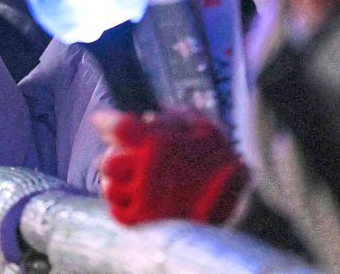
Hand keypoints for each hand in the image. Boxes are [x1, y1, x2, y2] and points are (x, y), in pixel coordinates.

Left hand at [93, 109, 247, 225]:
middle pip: (107, 161)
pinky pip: (118, 212)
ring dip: (117, 183)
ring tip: (133, 182)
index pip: (119, 128)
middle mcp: (146, 170)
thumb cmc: (222, 164)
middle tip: (125, 158)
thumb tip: (149, 115)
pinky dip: (124, 206)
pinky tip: (139, 201)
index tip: (101, 121)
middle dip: (114, 158)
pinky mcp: (145, 223)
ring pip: (109, 188)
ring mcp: (144, 198)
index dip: (106, 122)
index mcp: (159, 143)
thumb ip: (174, 116)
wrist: (238, 207)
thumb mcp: (203, 128)